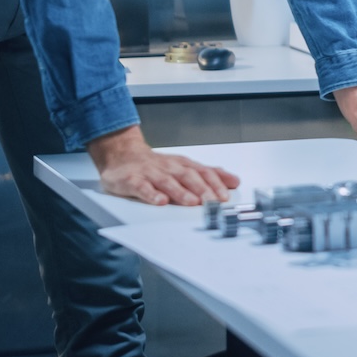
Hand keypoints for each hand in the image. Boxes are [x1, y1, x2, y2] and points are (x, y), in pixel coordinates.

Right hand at [87, 124, 239, 206]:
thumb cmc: (156, 165)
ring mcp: (150, 173)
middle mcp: (169, 167)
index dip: (215, 184)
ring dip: (181, 192)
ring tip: (192, 202)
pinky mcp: (132, 180)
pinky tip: (160, 201)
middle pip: (188, 176)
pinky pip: (142, 187)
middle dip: (202, 189)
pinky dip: (151, 194)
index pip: (203, 172)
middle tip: (213, 202)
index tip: (225, 196)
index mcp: (183, 165)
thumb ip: (209, 174)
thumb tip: (234, 181)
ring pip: (167, 181)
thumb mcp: (184, 166)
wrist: (123, 154)